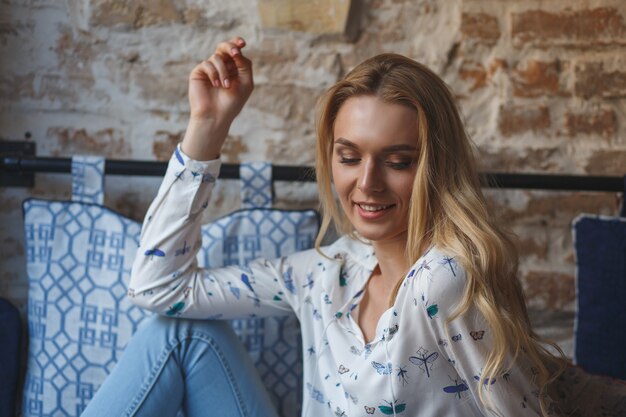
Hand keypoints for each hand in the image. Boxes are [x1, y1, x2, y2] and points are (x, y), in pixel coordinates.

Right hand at [182, 37, 253, 159]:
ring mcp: (210, 69)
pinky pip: (207, 64)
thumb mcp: (245, 83)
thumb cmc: (232, 102)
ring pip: (217, 57)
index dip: (237, 43)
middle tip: (235, 53)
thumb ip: (244, 65)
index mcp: (233, 68)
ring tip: (226, 86)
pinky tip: (216, 85)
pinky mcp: (199, 72)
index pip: (235, 51)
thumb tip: (237, 51)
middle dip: (230, 47)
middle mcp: (221, 66)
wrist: (216, 116)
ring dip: (224, 71)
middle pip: (224, 47)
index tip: (242, 43)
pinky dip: (214, 74)